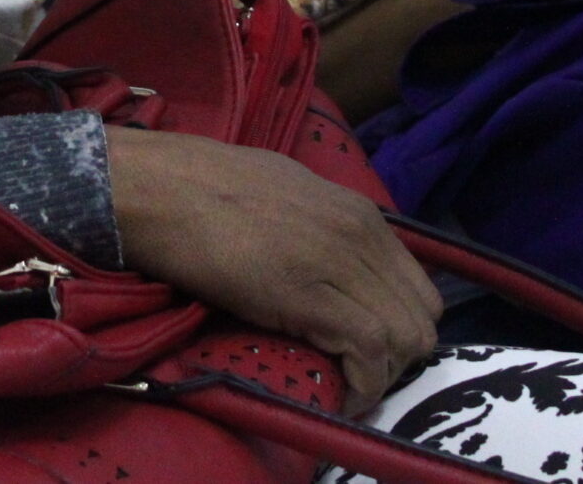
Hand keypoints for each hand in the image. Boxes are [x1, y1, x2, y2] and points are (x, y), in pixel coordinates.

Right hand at [106, 129, 439, 414]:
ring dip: (381, 374)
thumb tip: (336, 260)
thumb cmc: (206, 187)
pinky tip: (340, 395)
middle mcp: (362, 236)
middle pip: (421, 320)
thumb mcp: (289, 192)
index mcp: (359, 213)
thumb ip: (325, 224)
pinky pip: (368, 352)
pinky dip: (362, 385)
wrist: (162, 189)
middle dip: (397, 357)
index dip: (400, 327)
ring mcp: (340, 264)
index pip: (420, 289)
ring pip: (405, 339)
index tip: (371, 349)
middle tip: (356, 371)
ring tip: (345, 383)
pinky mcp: (310, 297)